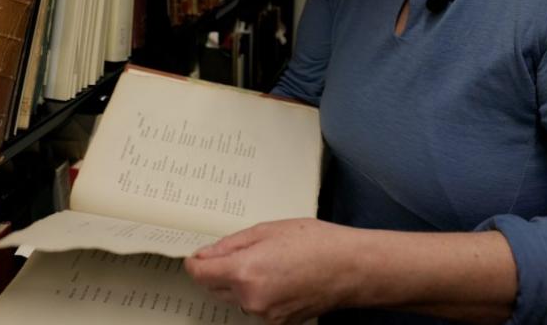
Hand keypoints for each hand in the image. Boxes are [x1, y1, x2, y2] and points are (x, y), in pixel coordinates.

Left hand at [184, 218, 359, 324]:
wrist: (351, 268)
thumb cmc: (317, 243)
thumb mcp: (267, 230)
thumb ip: (231, 244)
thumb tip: (206, 253)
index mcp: (245, 272)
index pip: (200, 274)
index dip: (195, 262)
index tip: (196, 256)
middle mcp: (251, 299)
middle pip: (214, 288)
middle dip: (217, 271)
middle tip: (235, 251)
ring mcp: (265, 315)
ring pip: (235, 298)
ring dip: (238, 282)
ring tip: (265, 261)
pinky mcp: (278, 323)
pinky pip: (255, 306)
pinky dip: (256, 293)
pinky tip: (276, 276)